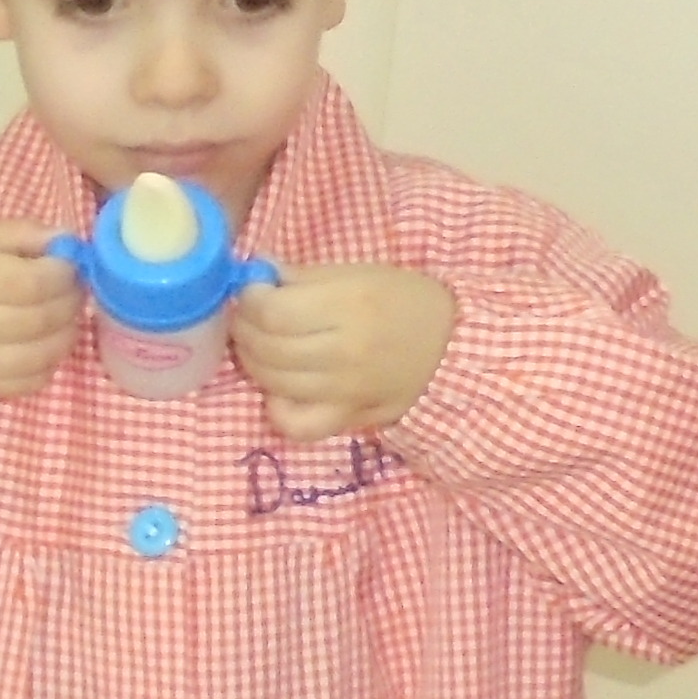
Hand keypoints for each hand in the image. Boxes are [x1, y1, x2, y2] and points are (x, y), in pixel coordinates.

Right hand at [0, 222, 75, 401]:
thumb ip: (21, 234)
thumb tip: (67, 244)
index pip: (27, 282)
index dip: (63, 277)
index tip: (72, 269)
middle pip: (35, 321)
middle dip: (69, 306)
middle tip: (76, 295)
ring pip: (34, 359)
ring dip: (64, 339)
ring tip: (66, 322)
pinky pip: (22, 386)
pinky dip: (46, 368)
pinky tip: (44, 349)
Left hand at [234, 263, 462, 440]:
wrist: (453, 349)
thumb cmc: (405, 302)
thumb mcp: (360, 274)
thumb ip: (305, 276)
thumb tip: (258, 273)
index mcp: (350, 306)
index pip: (273, 312)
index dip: (249, 301)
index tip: (252, 291)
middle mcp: (345, 352)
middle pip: (268, 349)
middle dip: (244, 329)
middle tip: (248, 317)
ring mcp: (345, 392)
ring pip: (273, 384)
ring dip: (252, 362)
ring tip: (259, 345)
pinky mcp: (348, 419)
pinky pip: (296, 425)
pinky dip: (277, 409)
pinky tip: (279, 388)